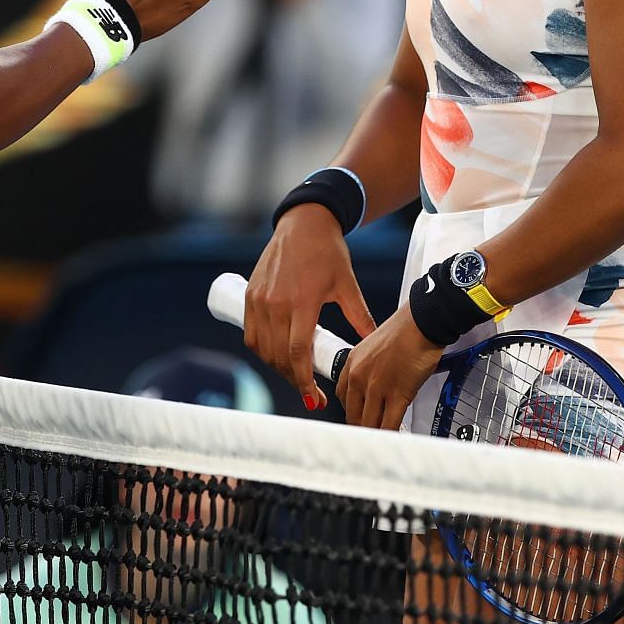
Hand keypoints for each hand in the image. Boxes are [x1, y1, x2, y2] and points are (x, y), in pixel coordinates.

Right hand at [243, 205, 377, 410]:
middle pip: (278, 356)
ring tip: (295, 375)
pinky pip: (250, 334)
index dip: (304, 381)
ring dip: (277, 367)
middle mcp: (275, 303)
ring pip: (262, 349)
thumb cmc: (328, 252)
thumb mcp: (347, 285)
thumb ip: (360, 317)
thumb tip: (373, 345)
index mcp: (301, 301)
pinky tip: (276, 356)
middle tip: (310, 393)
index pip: (297, 353)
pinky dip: (261, 350)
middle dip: (293, 380)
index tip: (314, 399)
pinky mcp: (250, 296)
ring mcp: (259, 300)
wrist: (303, 223)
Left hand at [334, 308, 442, 430]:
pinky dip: (391, 435)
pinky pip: (388, 424)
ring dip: (376, 434)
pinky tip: (395, 437)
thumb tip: (376, 388)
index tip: (361, 417)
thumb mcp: (375, 346)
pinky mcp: (397, 394)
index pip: (342, 397)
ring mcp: (376, 386)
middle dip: (363, 426)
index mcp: (352, 362)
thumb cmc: (407, 330)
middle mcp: (359, 375)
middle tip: (373, 432)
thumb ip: (370, 368)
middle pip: (352, 414)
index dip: (353, 411)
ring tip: (384, 438)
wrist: (424, 322)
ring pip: (368, 423)